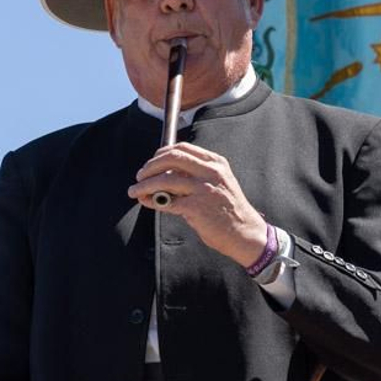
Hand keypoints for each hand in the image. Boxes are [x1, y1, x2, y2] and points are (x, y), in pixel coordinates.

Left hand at [127, 143, 267, 266]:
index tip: (151, 161)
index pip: (183, 148)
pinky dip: (152, 201)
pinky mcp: (197, 207)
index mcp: (216, 163)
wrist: (245, 233)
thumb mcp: (218, 183)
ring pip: (165, 179)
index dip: (162, 153)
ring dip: (145, 184)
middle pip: (172, 158)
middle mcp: (211, 172)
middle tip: (139, 175)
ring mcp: (204, 189)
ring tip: (135, 190)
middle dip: (150, 166)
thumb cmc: (228, 210)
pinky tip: (146, 202)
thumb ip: (195, 175)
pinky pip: (167, 201)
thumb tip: (163, 175)